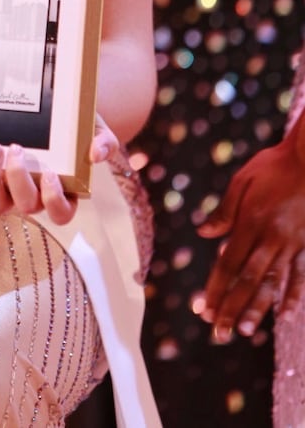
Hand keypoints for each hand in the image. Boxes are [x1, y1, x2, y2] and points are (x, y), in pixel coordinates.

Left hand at [0, 119, 117, 223]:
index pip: (62, 213)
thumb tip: (97, 153)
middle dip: (17, 181)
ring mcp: (8, 191)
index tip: (51, 172)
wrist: (56, 114)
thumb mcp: (95, 128)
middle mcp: (34, 198)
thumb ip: (103, 140)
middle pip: (25, 208)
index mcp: (64, 192)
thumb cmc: (77, 127)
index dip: (54, 199)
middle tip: (15, 149)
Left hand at [198, 117, 304, 341]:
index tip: (204, 309)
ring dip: (258, 308)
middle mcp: (270, 238)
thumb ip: (224, 210)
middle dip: (232, 307)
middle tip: (220, 332)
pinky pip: (299, 274)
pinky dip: (292, 296)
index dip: (215, 288)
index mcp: (250, 222)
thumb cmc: (274, 166)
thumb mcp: (242, 180)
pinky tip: (285, 315)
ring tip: (246, 331)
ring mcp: (291, 244)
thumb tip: (204, 232)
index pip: (228, 263)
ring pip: (273, 283)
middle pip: (248, 280)